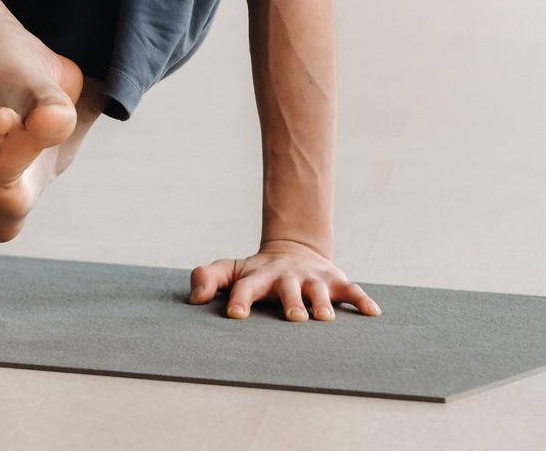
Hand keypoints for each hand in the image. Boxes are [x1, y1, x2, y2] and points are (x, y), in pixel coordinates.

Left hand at [187, 238, 382, 320]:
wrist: (294, 250)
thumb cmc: (257, 272)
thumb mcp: (231, 270)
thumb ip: (208, 278)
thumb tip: (194, 298)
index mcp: (259, 277)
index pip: (246, 287)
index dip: (241, 299)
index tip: (236, 315)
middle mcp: (287, 277)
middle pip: (287, 289)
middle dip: (291, 302)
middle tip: (294, 318)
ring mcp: (312, 279)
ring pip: (319, 291)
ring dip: (323, 303)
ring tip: (325, 319)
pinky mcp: (335, 280)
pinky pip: (352, 290)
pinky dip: (362, 301)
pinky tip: (373, 314)